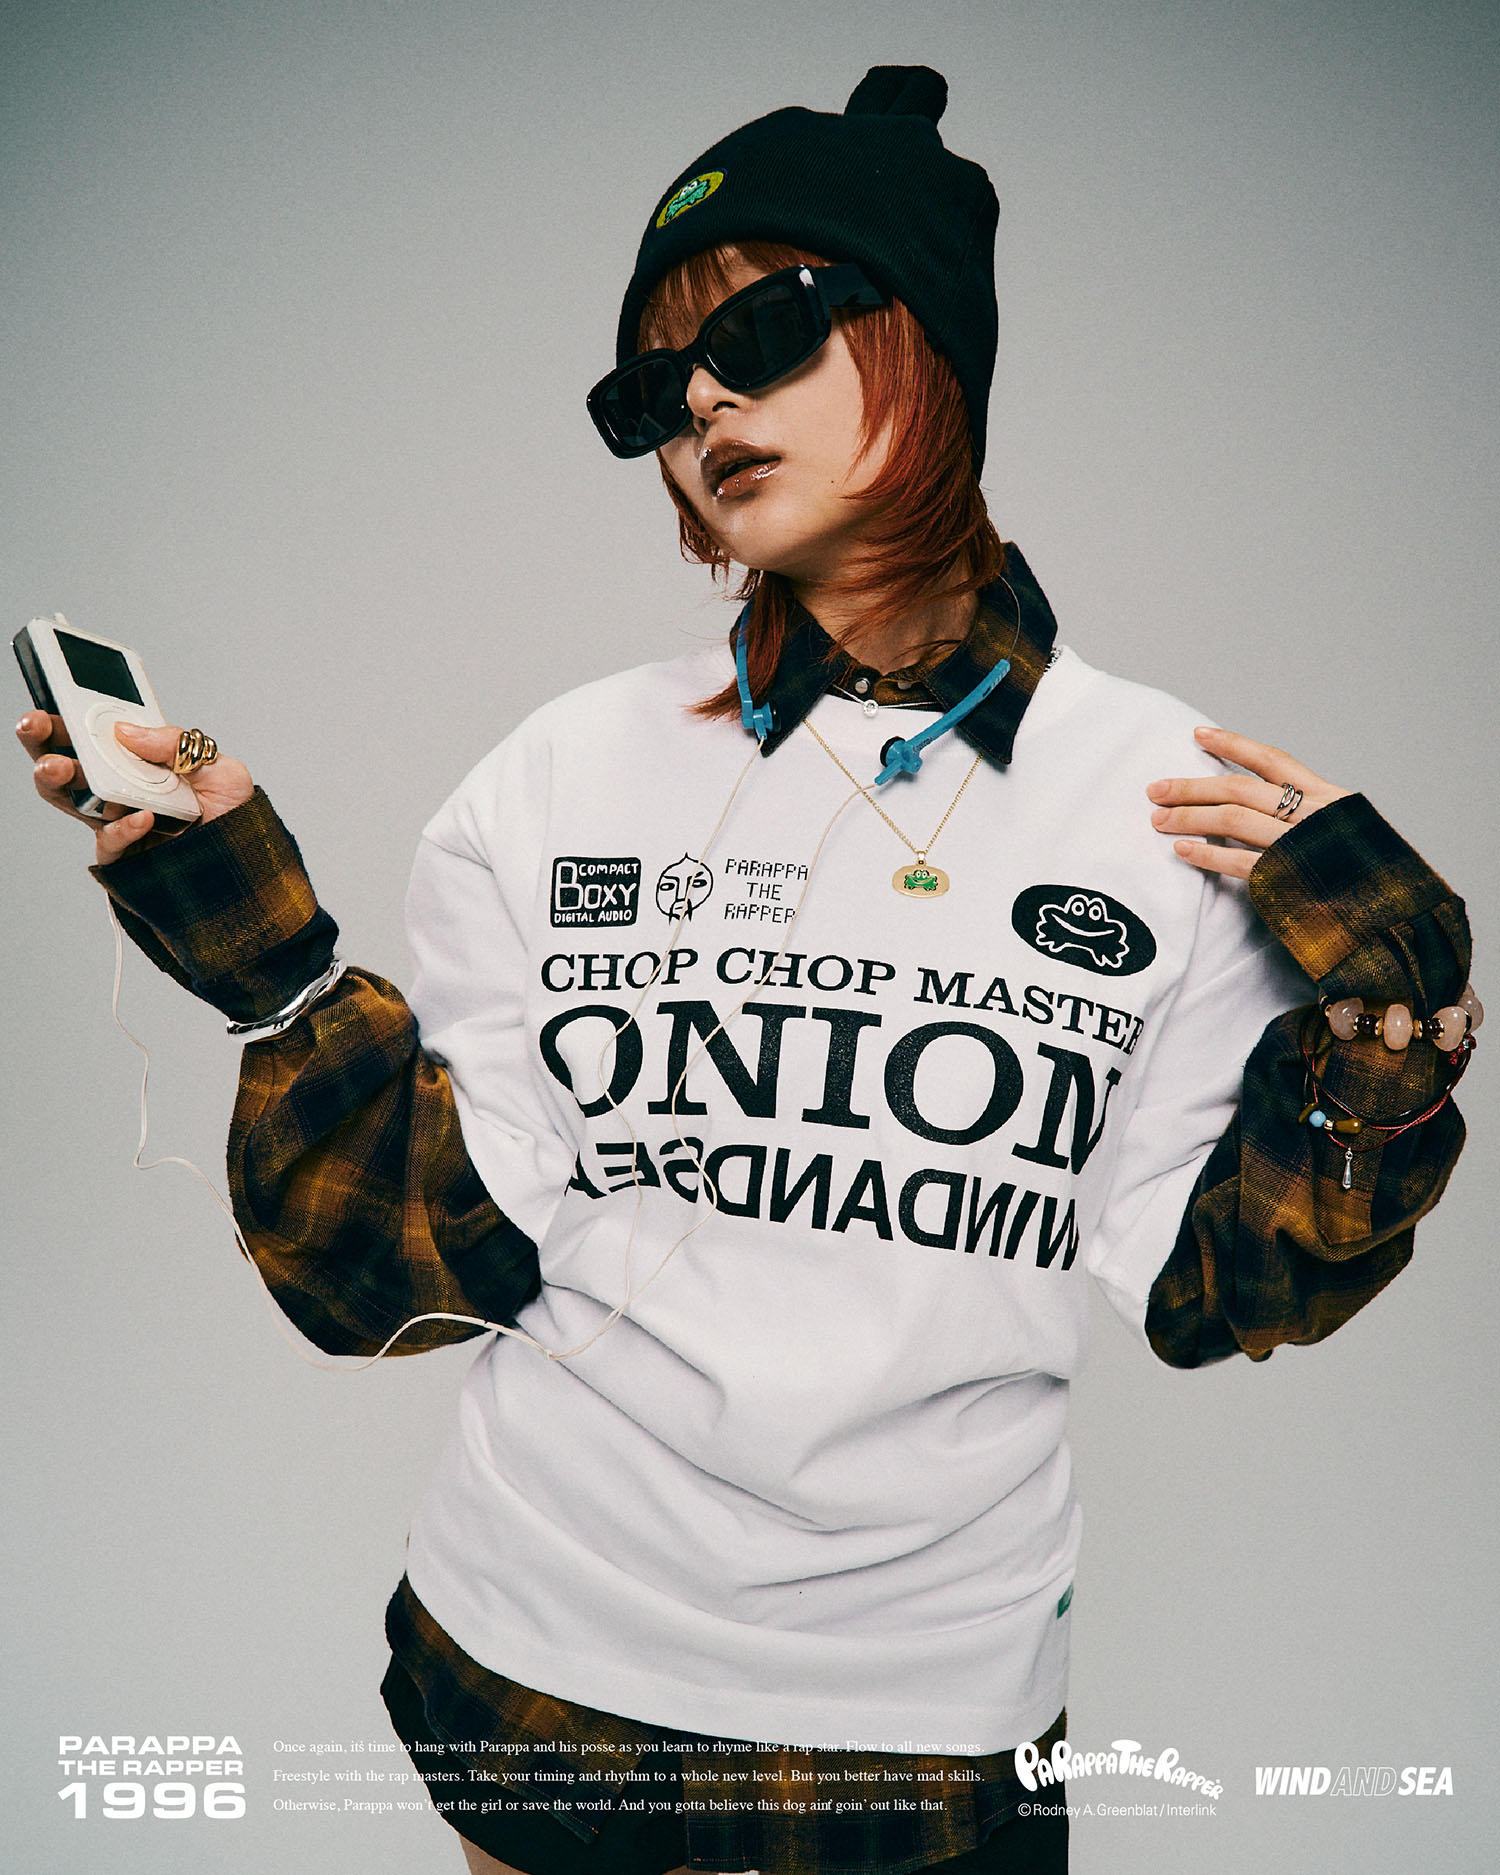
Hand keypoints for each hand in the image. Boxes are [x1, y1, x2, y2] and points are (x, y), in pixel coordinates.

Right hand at [17, 711, 254, 865]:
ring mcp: (118, 822)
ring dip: (58, 780)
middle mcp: (121, 790)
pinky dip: (122, 828)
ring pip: (71, 801)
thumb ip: (177, 744)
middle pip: (68, 763)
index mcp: (140, 762)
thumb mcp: (220, 768)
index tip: (50, 702)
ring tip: (58, 767)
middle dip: (44, 742)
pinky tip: (142, 817)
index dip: (67, 719)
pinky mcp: (125, 856)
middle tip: (35, 726)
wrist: (252, 864)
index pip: (95, 736)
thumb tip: (127, 730)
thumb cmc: (234, 814)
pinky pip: (109, 841)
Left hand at [1146, 725, 1351, 880]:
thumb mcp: (1342, 831)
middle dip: (1193, 787)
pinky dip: (1207, 855)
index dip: (1233, 745)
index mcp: (1328, 797)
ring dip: (1190, 817)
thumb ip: (1307, 816)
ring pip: (1234, 819)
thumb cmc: (1364, 876)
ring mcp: (1302, 845)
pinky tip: (1182, 851)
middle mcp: (1314, 814)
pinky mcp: (1291, 878)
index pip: (1272, 760)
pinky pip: (1239, 861)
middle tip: (1156, 790)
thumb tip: (1260, 806)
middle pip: (1240, 788)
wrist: (1396, 919)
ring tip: (1159, 820)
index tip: (1198, 735)